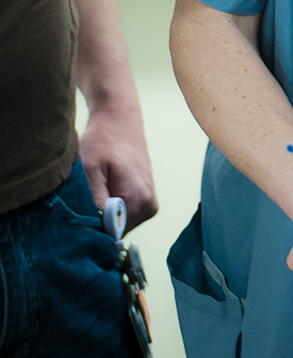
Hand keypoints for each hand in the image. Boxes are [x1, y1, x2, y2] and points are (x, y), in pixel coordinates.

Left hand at [78, 106, 156, 231]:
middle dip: (96, 221)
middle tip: (83, 197)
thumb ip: (95, 204)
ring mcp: (149, 206)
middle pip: (116, 232)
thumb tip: (97, 232)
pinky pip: (123, 216)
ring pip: (119, 225)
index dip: (91, 228)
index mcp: (139, 202)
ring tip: (94, 190)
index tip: (78, 213)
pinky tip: (103, 190)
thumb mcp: (90, 171)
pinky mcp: (145, 202)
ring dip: (102, 214)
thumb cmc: (104, 142)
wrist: (120, 123)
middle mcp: (149, 208)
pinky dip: (109, 209)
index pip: (111, 235)